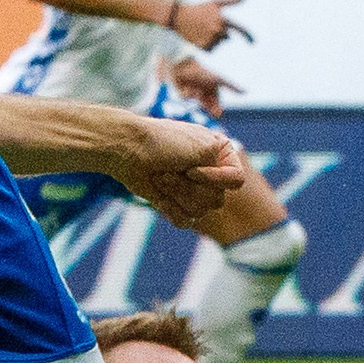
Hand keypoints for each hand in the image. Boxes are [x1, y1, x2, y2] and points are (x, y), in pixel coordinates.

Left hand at [112, 114, 243, 225]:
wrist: (127, 150)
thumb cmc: (163, 142)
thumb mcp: (203, 147)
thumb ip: (223, 170)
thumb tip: (220, 198)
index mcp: (222, 154)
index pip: (236, 181)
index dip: (214, 180)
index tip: (190, 169)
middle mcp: (211, 173)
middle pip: (216, 200)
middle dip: (189, 187)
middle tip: (169, 170)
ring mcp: (193, 190)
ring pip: (200, 211)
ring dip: (176, 194)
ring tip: (161, 177)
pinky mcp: (176, 204)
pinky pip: (185, 220)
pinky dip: (170, 208)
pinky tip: (158, 194)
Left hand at [166, 57, 239, 114]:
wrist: (184, 64)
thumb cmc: (203, 71)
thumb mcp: (219, 79)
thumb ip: (232, 86)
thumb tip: (247, 91)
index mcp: (212, 87)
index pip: (215, 103)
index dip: (216, 109)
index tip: (217, 113)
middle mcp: (203, 90)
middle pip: (206, 105)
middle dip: (207, 106)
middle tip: (207, 107)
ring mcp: (192, 90)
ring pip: (195, 101)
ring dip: (196, 96)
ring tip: (195, 89)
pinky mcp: (182, 90)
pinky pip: (185, 98)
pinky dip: (186, 93)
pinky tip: (186, 87)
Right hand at [169, 0, 247, 49]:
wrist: (178, 16)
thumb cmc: (198, 8)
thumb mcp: (215, 2)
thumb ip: (232, 0)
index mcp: (222, 19)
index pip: (238, 28)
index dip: (248, 35)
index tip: (254, 42)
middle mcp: (218, 30)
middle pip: (226, 38)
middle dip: (219, 33)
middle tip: (207, 25)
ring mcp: (210, 39)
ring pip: (218, 44)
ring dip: (212, 39)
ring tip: (201, 30)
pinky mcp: (204, 46)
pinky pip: (210, 49)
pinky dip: (205, 45)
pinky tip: (198, 37)